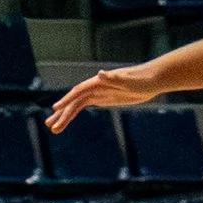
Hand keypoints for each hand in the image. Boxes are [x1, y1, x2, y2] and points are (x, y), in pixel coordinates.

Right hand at [47, 63, 162, 132]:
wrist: (152, 79)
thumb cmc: (142, 78)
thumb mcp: (129, 80)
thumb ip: (114, 78)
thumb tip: (100, 73)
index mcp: (99, 81)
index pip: (79, 91)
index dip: (67, 99)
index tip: (55, 109)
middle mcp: (96, 86)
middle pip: (75, 101)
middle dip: (62, 113)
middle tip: (50, 126)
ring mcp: (99, 93)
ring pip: (77, 105)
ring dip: (65, 116)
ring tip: (54, 129)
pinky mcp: (104, 98)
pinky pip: (85, 106)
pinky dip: (75, 113)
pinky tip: (67, 120)